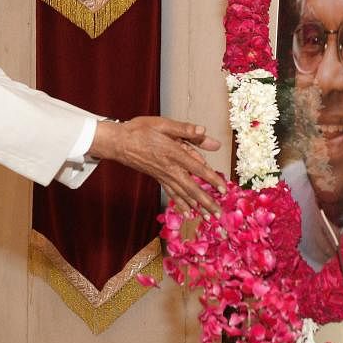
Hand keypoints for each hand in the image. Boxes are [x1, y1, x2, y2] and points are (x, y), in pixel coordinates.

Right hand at [90, 117, 225, 214]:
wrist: (118, 142)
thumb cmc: (140, 130)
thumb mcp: (163, 124)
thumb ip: (185, 130)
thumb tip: (203, 131)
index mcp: (173, 153)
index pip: (197, 168)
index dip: (211, 179)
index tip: (223, 189)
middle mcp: (169, 168)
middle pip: (191, 188)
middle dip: (206, 201)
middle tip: (219, 214)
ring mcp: (163, 176)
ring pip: (183, 194)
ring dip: (197, 206)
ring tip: (208, 218)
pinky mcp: (158, 179)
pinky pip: (172, 193)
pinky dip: (181, 203)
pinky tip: (188, 212)